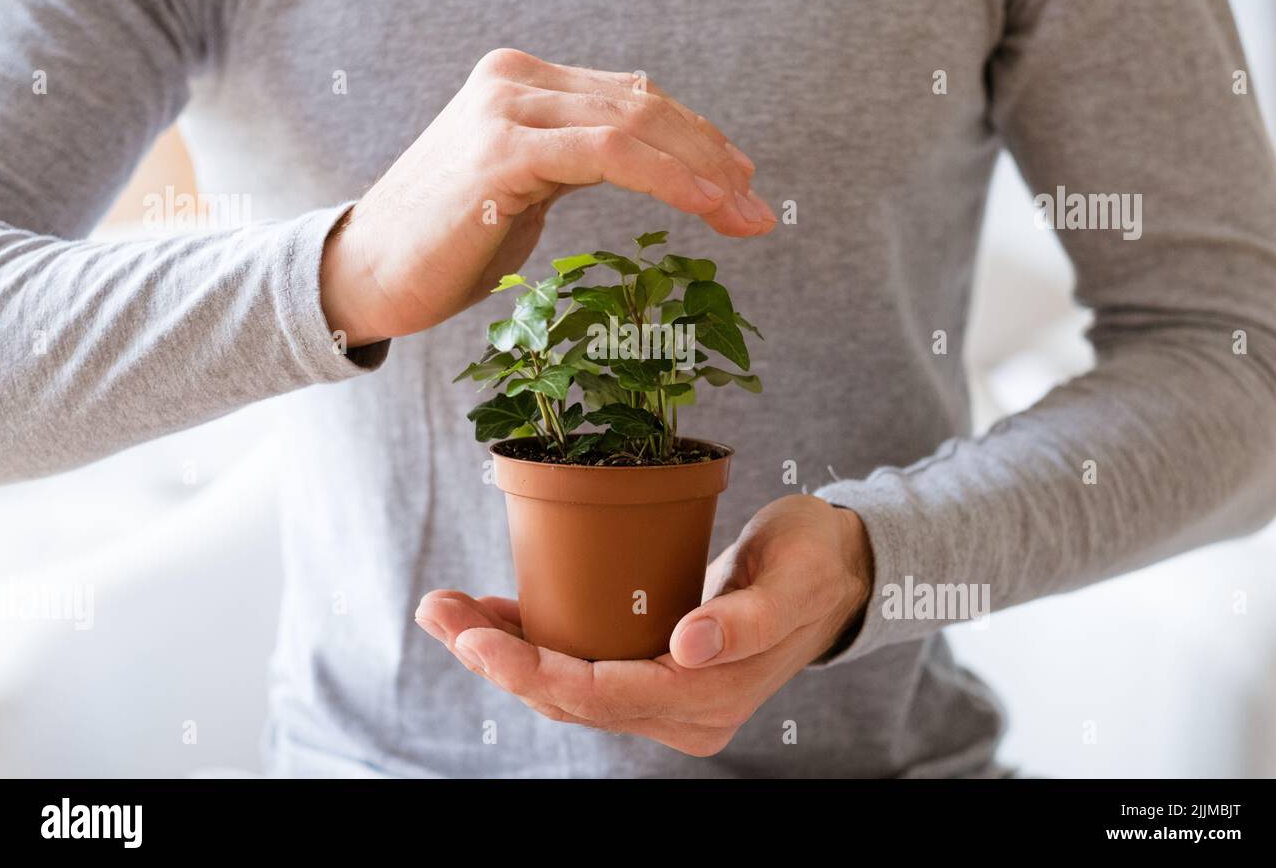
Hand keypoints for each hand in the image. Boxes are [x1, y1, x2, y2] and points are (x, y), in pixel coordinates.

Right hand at [320, 48, 776, 345]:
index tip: (740, 181)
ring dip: (702, 173)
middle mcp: (515, 81)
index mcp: (523, 82)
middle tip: (756, 207)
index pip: (631, 98)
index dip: (695, 137)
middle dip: (711, 157)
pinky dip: (666, 178)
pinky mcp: (503, 151)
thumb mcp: (525, 185)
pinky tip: (706, 205)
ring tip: (744, 215)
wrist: (366, 274)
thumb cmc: (446, 243)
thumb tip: (647, 159)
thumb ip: (577, 158)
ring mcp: (507, 110)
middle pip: (642, 105)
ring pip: (634, 125)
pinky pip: (608, 154)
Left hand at [415, 495, 872, 756]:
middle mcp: (680, 712)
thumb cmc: (814, 563)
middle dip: (496, 658)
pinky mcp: (653, 671)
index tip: (474, 637)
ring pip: (565, 686)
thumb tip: (686, 650)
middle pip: (568, 696)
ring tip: (446, 608)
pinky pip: (581, 666)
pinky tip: (493, 613)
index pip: (600, 695)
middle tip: (438, 610)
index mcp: (708, 699)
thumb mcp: (791, 580)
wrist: (837, 570)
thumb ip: (745, 621)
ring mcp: (664, 697)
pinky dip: (535, 642)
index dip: (532, 669)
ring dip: (503, 650)